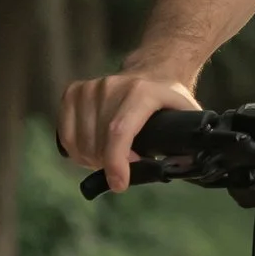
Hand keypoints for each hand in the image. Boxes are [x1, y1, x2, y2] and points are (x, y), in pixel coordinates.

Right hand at [57, 66, 202, 192]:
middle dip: (108, 165)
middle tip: (124, 168)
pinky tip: (92, 150)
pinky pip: (65, 133)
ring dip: (91, 160)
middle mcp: (112, 86)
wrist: (152, 70)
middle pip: (98, 143)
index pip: (119, 132)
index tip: (119, 185)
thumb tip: (184, 167)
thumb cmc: (169, 99)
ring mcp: (90, 87)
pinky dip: (76, 150)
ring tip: (110, 158)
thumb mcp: (186, 113)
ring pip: (80, 142)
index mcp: (142, 92)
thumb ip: (189, 139)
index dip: (116, 163)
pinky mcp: (73, 91)